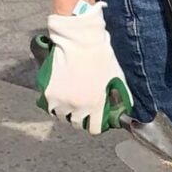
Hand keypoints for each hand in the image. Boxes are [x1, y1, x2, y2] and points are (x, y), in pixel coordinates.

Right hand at [35, 2, 131, 134]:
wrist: (79, 42)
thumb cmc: (101, 57)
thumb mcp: (116, 78)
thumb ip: (119, 96)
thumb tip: (124, 108)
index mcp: (96, 104)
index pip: (95, 129)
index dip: (97, 125)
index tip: (97, 120)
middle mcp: (77, 106)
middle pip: (76, 123)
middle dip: (82, 118)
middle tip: (84, 109)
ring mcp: (60, 101)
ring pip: (61, 116)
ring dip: (67, 111)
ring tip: (72, 101)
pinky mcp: (48, 93)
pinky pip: (50, 106)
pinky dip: (55, 104)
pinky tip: (62, 95)